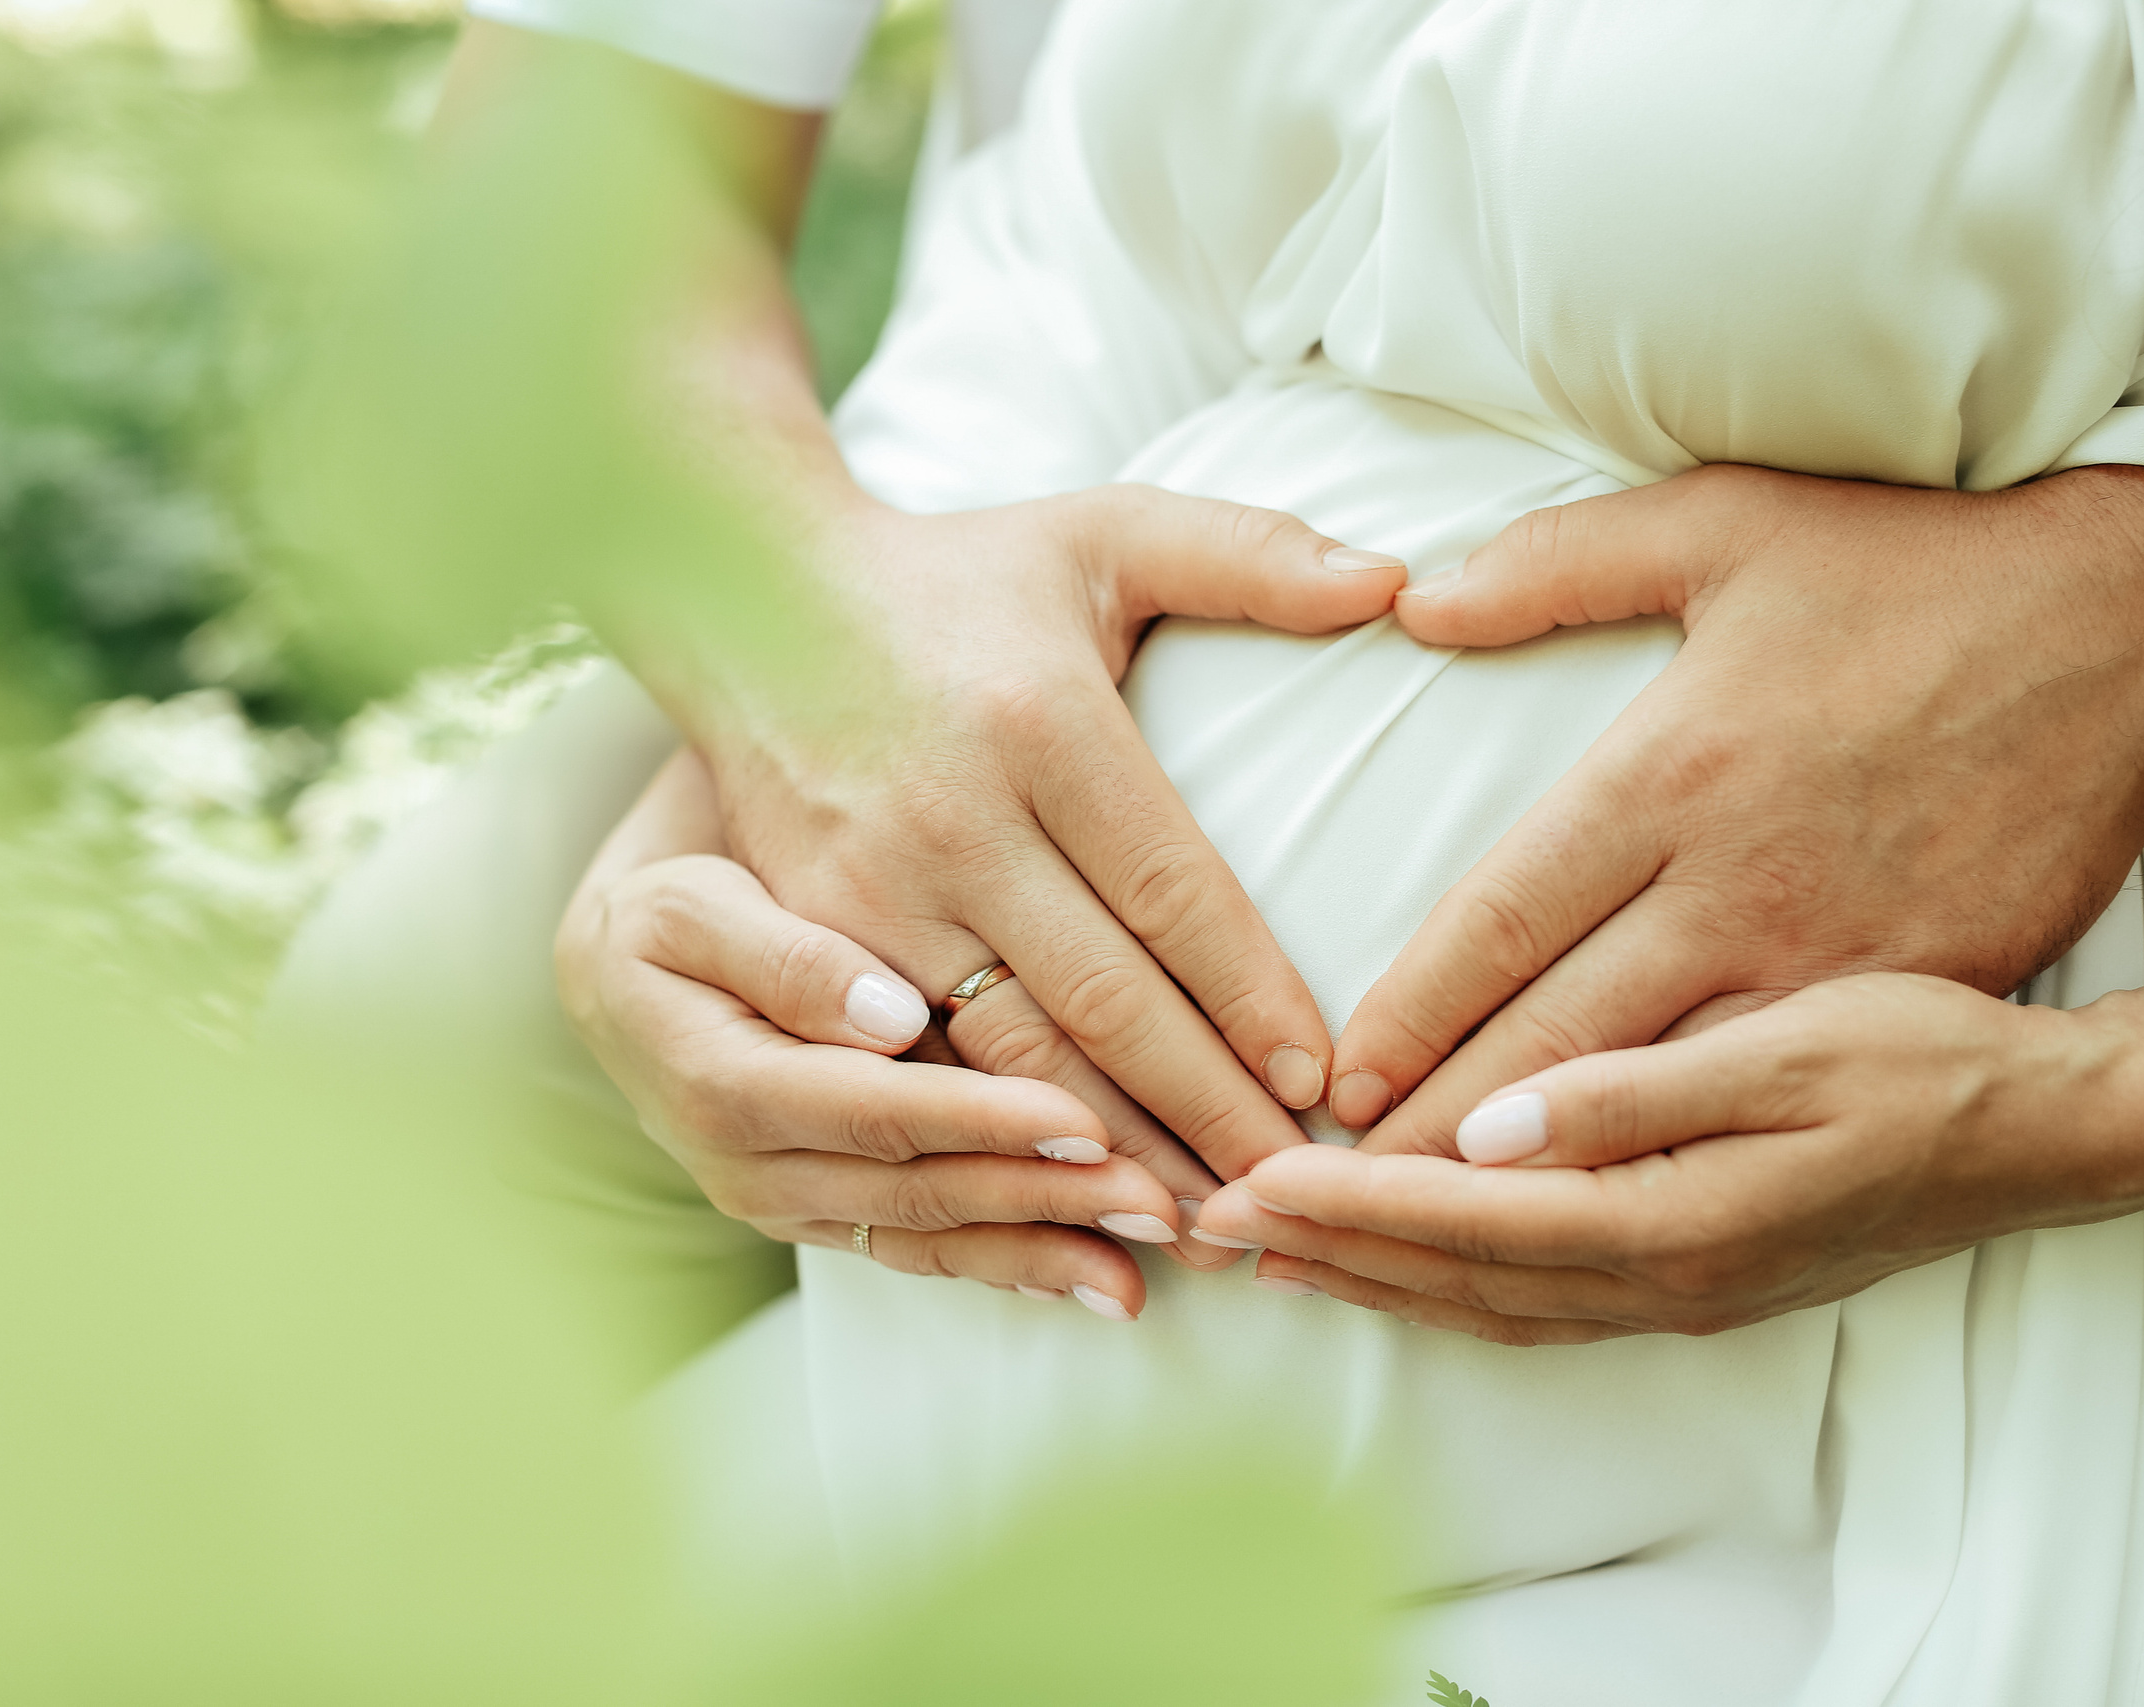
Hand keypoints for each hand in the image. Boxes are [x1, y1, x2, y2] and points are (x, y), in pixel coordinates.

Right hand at [558, 750, 1247, 1322]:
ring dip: (1046, 1246)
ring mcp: (787, 1199)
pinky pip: (923, 1248)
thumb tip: (886, 1014)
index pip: (865, 1108)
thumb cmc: (669, 898)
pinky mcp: (825, 1211)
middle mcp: (746, 1164)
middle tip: (1161, 1200)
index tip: (1085, 1117)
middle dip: (1042, 1199)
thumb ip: (782, 955)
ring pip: (927, 1232)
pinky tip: (1100, 1276)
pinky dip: (1012, 1262)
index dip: (977, 1120)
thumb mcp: (690, 903)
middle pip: (913, 1188)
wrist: (623, 953)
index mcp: (713, 1079)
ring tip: (1155, 1249)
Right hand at [679, 485, 1406, 1181]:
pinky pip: (919, 1069)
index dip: (1251, 996)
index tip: (1323, 1082)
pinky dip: (996, 1145)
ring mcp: (870, 893)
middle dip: (1203, 1112)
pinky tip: (1065, 1198)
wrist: (746, 596)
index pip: (1173, 891)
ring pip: (1010, 1059)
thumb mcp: (1104, 533)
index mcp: (1042, 725)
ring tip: (1199, 1226)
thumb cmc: (960, 575)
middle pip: (1101, 1001)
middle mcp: (952, 821)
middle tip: (1288, 1195)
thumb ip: (1250, 552)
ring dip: (1107, 1156)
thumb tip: (1397, 577)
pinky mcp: (815, 940)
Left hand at [1199, 974, 2143, 1342]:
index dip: (1348, 1205)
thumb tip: (1494, 1131)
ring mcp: (1683, 1292)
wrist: (2045, 1132)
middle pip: (1458, 1279)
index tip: (1249, 1182)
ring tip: (1286, 1255)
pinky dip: (1455, 1288)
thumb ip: (1635, 1095)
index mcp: (1672, 1216)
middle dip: (1333, 1257)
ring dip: (1384, 1283)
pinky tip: (1417, 1265)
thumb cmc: (1929, 1065)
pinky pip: (1541, 1304)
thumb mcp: (1791, 1050)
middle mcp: (1664, 1276)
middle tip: (1220, 1229)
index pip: (1465, 1218)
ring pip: (1493, 1303)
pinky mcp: (1699, 1281)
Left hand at [1327, 460, 2143, 1148]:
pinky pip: (1780, 1088)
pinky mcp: (1917, 982)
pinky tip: (1625, 1201)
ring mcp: (1833, 951)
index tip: (1340, 1083)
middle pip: (1554, 1038)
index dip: (1410, 1012)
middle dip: (1440, 1130)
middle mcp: (1736, 885)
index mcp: (1669, 777)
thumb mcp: (1726, 523)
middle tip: (1351, 1195)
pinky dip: (1690, 1154)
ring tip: (1447, 1226)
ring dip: (1542, 1170)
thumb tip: (1418, 603)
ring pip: (1657, 1091)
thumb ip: (1555, 563)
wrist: (2136, 623)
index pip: (1500, 922)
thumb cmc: (1919, 567)